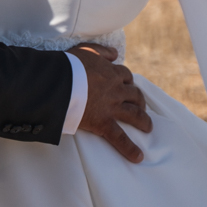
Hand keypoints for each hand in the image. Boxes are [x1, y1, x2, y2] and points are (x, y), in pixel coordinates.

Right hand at [70, 44, 151, 162]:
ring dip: (143, 121)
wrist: (59, 82)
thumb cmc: (69, 65)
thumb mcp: (86, 50)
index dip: (127, 80)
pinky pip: (120, 138)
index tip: (125, 84)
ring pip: (134, 114)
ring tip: (148, 127)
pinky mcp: (104, 123)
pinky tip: (138, 156)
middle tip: (139, 105)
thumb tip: (115, 53)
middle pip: (134, 94)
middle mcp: (116, 90)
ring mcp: (111, 107)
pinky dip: (129, 148)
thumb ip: (102, 51)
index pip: (125, 76)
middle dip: (139, 100)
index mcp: (111, 73)